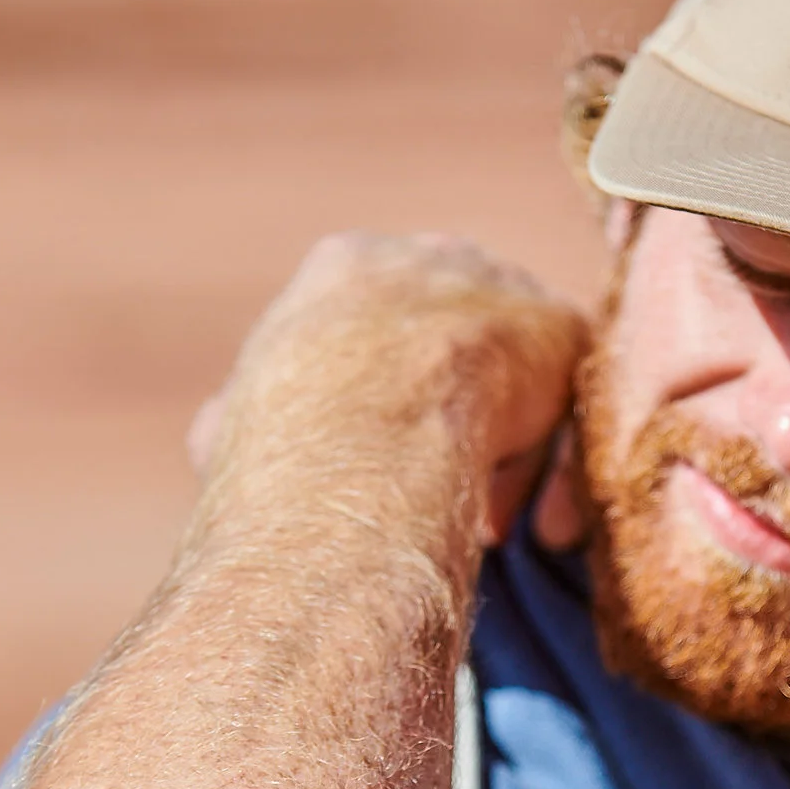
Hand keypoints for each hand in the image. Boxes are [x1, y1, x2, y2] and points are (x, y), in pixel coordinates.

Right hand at [188, 232, 587, 543]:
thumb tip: (220, 434)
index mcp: (341, 270)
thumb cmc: (282, 446)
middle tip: (450, 496)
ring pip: (516, 377)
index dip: (384, 399)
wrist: (360, 436)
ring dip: (506, 454)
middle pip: (457, 340)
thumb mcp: (232, 425)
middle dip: (458, 420)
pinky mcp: (560, 328)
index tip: (383, 462)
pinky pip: (570, 403)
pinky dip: (555, 472)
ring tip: (489, 522)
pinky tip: (539, 530)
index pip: (375, 319)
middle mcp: (425, 257)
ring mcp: (499, 286)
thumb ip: (243, 415)